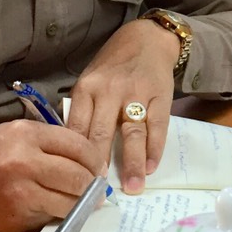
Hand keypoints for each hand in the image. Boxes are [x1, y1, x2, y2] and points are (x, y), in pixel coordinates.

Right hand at [0, 122, 101, 231]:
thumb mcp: (16, 134)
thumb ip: (49, 142)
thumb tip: (87, 159)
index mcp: (27, 135)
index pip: (78, 145)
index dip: (95, 159)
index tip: (100, 167)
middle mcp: (26, 161)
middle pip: (78, 176)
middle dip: (93, 185)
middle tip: (98, 189)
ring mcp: (21, 192)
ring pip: (70, 202)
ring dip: (83, 205)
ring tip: (86, 203)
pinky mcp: (17, 216)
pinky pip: (51, 217)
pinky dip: (59, 214)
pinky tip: (59, 209)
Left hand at [67, 18, 179, 193]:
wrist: (145, 39)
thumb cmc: (112, 67)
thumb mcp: (89, 82)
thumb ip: (82, 112)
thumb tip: (71, 152)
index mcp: (86, 89)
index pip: (77, 128)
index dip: (75, 157)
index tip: (74, 181)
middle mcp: (109, 90)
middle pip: (102, 133)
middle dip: (100, 165)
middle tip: (99, 192)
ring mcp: (136, 93)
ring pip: (131, 133)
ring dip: (132, 163)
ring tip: (132, 187)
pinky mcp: (160, 95)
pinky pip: (157, 126)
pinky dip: (154, 149)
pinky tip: (150, 167)